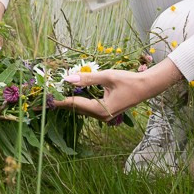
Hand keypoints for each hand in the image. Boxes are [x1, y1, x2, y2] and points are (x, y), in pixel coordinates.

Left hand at [56, 58, 184, 122]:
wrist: (147, 87)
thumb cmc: (129, 80)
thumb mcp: (107, 77)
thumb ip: (87, 78)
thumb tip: (68, 79)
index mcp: (100, 110)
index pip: (74, 104)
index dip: (59, 99)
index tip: (46, 97)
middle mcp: (101, 116)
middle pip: (76, 107)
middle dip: (62, 99)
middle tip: (47, 93)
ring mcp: (103, 115)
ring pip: (81, 107)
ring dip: (69, 99)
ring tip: (55, 92)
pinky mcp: (105, 111)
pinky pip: (88, 106)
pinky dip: (79, 99)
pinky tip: (71, 92)